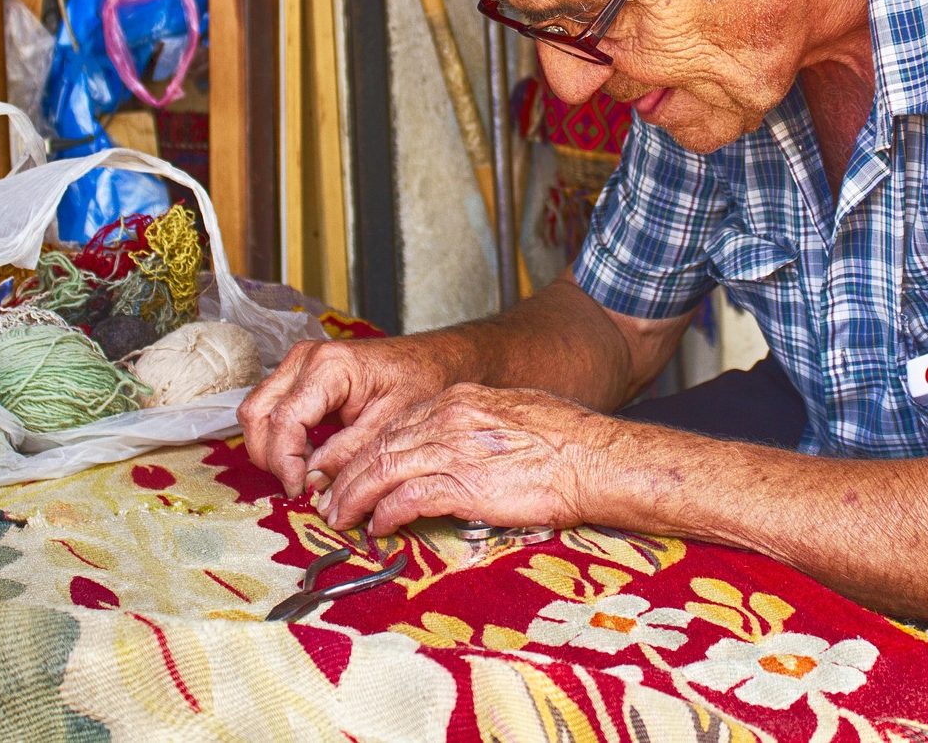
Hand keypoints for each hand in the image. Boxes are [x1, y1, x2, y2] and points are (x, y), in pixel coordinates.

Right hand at [237, 336, 460, 495]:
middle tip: (298, 486)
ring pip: (256, 411)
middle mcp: (305, 359)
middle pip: (257, 413)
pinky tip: (308, 458)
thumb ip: (348, 454)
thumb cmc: (418, 381)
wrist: (429, 359)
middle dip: (271, 456)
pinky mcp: (299, 376)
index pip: (284, 419)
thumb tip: (312, 483)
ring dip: (272, 448)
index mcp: (330, 365)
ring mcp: (298, 364)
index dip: (285, 461)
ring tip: (305, 473)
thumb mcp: (390, 424)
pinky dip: (280, 438)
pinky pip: (271, 409)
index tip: (300, 490)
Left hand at [320, 383, 611, 536]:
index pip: (397, 423)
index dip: (369, 450)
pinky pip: (406, 499)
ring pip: (382, 470)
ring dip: (355, 497)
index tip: (356, 471)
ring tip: (341, 518)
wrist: (594, 457)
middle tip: (333, 500)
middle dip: (349, 475)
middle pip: (380, 445)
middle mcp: (448, 417)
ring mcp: (453, 448)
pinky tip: (378, 528)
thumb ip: (478, 423)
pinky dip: (386, 515)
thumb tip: (463, 444)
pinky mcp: (462, 484)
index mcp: (459, 398)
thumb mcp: (513, 412)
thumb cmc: (566, 440)